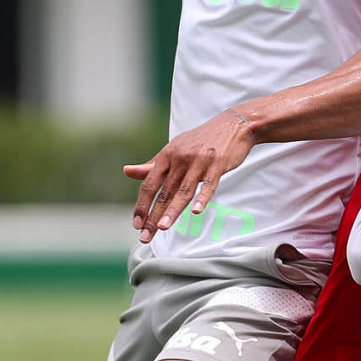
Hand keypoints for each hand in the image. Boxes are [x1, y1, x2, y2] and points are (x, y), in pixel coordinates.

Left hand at [123, 109, 257, 243]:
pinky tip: (196, 211)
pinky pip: (209, 184)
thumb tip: (127, 171)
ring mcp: (199, 160)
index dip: (142, 204)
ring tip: (162, 227)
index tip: (136, 224)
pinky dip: (202, 198)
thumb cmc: (201, 140)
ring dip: (172, 210)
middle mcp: (181, 157)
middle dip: (153, 216)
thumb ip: (153, 164)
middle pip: (165, 191)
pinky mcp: (218, 163)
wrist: (233, 124)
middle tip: (145, 236)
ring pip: (184, 190)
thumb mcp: (174, 148)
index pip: (150, 183)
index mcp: (168, 154)